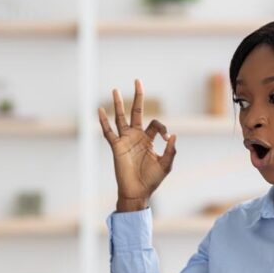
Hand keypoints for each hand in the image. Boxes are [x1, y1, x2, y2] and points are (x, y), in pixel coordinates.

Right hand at [98, 79, 176, 211]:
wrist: (137, 192)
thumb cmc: (152, 180)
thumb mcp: (166, 165)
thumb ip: (171, 150)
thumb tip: (173, 134)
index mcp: (149, 139)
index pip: (156, 124)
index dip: (162, 128)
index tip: (166, 139)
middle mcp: (136, 136)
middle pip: (137, 112)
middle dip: (138, 97)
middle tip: (138, 81)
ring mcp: (125, 140)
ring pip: (121, 118)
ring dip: (119, 104)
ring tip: (115, 89)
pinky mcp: (116, 147)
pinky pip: (108, 132)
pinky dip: (104, 121)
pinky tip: (100, 110)